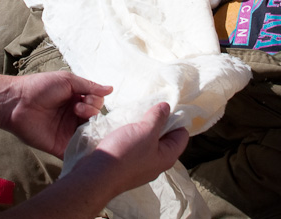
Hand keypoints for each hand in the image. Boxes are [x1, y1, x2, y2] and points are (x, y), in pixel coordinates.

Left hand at [3, 72, 111, 157]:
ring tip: (78, 115)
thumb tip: (110, 89)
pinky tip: (88, 140)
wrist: (17, 102)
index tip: (84, 98)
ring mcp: (68, 132)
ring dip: (89, 125)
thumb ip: (89, 86)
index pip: (96, 104)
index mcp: (75, 101)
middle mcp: (73, 117)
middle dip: (92, 111)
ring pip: (90, 134)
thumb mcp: (68, 80)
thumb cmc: (40, 87)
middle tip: (78, 107)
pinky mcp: (61, 147)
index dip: (95, 101)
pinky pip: (78, 152)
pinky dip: (86, 149)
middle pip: (95, 118)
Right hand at [74, 103, 189, 196]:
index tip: (164, 106)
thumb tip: (167, 107)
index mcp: (167, 156)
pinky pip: (134, 147)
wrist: (98, 175)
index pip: (181, 135)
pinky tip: (123, 127)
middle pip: (164, 137)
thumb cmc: (126, 154)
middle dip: (158, 122)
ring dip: (142, 128)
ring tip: (135, 115)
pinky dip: (131, 136)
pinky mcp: (126, 164)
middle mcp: (156, 162)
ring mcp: (141, 164)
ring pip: (147, 141)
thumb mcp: (146, 131)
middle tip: (148, 108)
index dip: (176, 119)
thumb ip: (158, 117)